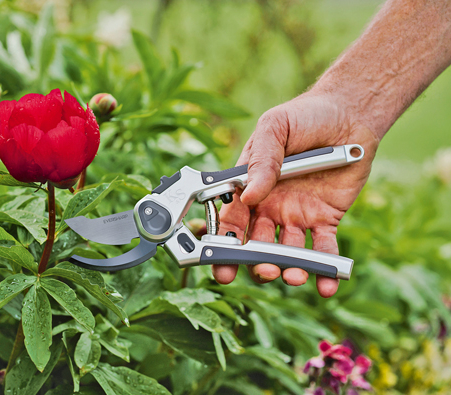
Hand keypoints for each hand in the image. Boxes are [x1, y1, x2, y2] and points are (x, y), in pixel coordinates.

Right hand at [212, 91, 379, 296]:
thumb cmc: (306, 116)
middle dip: (255, 262)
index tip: (220, 262)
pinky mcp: (325, 220)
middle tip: (263, 270)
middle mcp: (269, 206)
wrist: (350, 115)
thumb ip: (261, 160)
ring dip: (288, 269)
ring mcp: (296, 216)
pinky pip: (323, 249)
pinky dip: (325, 269)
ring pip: (287, 252)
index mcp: (249, 187)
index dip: (224, 242)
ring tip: (295, 275)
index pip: (231, 219)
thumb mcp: (276, 127)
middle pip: (256, 244)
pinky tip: (326, 285)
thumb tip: (249, 194)